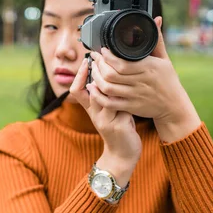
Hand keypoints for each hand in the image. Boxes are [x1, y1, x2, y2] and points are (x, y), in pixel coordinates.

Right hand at [69, 58, 140, 186]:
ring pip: (106, 97)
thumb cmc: (118, 129)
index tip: (86, 61)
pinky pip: (121, 107)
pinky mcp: (118, 126)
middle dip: (96, 72)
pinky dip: (128, 96)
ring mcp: (105, 121)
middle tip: (103, 58)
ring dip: (113, 82)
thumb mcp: (109, 112)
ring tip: (120, 68)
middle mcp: (95, 114)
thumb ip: (106, 96)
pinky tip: (136, 87)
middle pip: (90, 90)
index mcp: (91, 110)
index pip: (76, 90)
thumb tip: (109, 73)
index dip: (79, 76)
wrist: (123, 154)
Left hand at [88, 17, 200, 142]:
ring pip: (108, 88)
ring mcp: (135, 96)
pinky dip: (98, 96)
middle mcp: (141, 82)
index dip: (107, 57)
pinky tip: (93, 88)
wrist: (174, 106)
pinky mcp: (131, 107)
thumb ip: (157, 40)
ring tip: (93, 70)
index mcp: (148, 68)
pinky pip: (110, 103)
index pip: (121, 63)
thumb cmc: (168, 81)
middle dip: (98, 65)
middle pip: (111, 75)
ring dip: (96, 78)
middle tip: (94, 58)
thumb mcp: (164, 59)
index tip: (101, 50)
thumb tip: (157, 19)